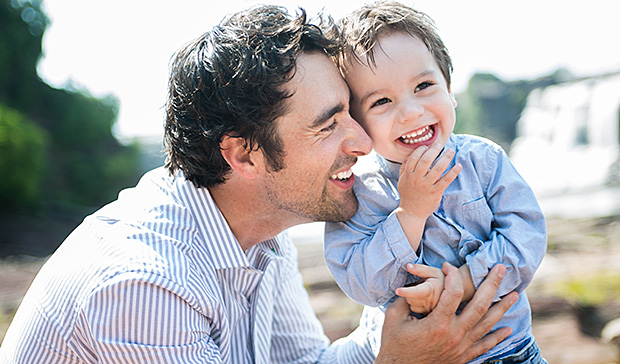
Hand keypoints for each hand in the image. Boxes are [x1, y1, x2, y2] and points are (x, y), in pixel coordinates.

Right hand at [375, 263, 517, 363]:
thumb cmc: (394, 345)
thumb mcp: (393, 318)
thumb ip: (405, 298)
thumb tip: (414, 281)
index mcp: (437, 323)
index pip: (454, 292)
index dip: (453, 275)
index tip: (448, 266)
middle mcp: (454, 335)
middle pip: (480, 305)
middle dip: (492, 284)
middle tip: (501, 269)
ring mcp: (461, 348)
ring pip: (487, 325)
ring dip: (502, 308)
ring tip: (515, 295)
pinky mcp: (462, 358)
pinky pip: (485, 347)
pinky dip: (497, 337)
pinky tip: (507, 330)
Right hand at [396, 143, 461, 220]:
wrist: (411, 212)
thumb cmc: (407, 194)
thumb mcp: (402, 180)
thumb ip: (405, 166)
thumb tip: (411, 154)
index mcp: (408, 174)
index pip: (414, 157)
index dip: (421, 149)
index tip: (427, 146)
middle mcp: (417, 179)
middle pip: (426, 160)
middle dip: (434, 150)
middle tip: (440, 144)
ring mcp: (426, 186)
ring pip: (437, 169)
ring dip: (445, 158)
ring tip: (451, 151)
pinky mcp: (435, 192)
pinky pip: (446, 180)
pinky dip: (453, 172)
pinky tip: (458, 166)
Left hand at [396, 264, 444, 313]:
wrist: (456, 293)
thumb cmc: (442, 279)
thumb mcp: (433, 271)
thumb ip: (420, 269)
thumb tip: (408, 266)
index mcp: (431, 289)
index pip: (417, 291)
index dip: (406, 291)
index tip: (397, 290)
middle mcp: (430, 302)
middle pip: (409, 298)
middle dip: (409, 292)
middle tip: (418, 286)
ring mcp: (429, 310)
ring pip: (410, 305)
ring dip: (412, 298)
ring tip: (422, 293)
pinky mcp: (428, 314)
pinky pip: (414, 310)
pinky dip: (415, 304)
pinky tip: (423, 299)